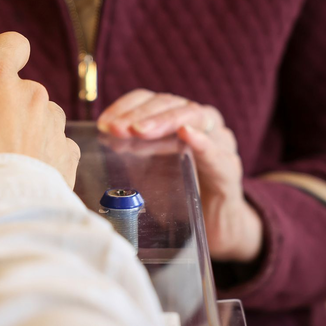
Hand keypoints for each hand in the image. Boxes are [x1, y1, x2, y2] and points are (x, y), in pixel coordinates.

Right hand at [0, 32, 80, 206]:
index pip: (10, 44)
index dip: (0, 55)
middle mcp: (30, 93)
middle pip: (20, 89)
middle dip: (3, 106)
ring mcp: (52, 125)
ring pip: (38, 119)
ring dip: (23, 132)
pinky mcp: (66, 157)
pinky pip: (52, 149)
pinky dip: (39, 159)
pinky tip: (18, 176)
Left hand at [98, 90, 262, 261]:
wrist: (216, 225)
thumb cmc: (179, 192)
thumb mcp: (147, 170)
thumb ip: (129, 153)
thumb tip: (97, 144)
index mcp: (177, 119)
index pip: (150, 100)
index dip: (125, 106)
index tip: (103, 123)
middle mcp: (201, 123)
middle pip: (170, 103)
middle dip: (140, 114)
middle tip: (116, 128)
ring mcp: (219, 143)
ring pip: (196, 116)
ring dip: (164, 121)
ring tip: (139, 130)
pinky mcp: (229, 171)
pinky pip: (218, 151)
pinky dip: (203, 141)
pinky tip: (186, 135)